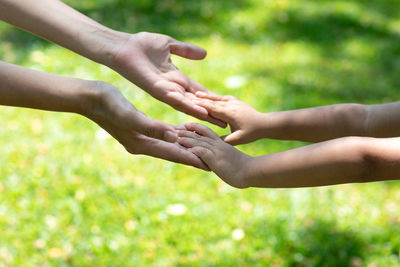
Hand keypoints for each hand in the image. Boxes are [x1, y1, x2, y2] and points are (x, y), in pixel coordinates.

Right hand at [83, 81, 208, 169]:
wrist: (90, 97)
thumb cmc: (108, 104)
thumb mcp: (130, 116)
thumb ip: (152, 127)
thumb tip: (173, 138)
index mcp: (142, 144)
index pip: (173, 154)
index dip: (192, 160)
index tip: (210, 166)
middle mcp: (144, 144)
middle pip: (175, 152)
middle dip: (194, 156)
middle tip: (214, 161)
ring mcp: (143, 137)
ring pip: (171, 143)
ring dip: (188, 146)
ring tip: (205, 149)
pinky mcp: (142, 127)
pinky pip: (165, 133)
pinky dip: (177, 134)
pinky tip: (188, 132)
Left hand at [109, 32, 225, 127]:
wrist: (123, 46)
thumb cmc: (142, 45)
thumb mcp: (170, 45)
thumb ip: (186, 51)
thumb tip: (204, 54)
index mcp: (176, 78)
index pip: (197, 91)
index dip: (210, 99)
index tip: (225, 106)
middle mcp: (173, 88)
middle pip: (195, 102)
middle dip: (210, 112)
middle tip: (226, 122)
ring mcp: (166, 91)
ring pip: (188, 105)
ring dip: (203, 114)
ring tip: (218, 122)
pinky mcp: (158, 90)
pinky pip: (176, 100)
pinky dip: (189, 106)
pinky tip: (201, 112)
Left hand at [177, 123, 251, 187]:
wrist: (251, 172)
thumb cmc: (244, 168)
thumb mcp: (230, 159)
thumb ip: (222, 157)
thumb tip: (218, 161)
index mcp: (221, 144)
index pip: (207, 132)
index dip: (196, 128)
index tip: (186, 125)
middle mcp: (218, 145)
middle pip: (200, 134)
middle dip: (187, 132)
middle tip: (175, 129)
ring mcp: (217, 152)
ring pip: (199, 142)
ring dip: (187, 140)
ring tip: (176, 137)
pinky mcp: (216, 160)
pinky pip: (202, 152)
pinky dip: (194, 150)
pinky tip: (185, 150)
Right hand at [193, 92, 263, 144]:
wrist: (266, 124)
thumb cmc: (252, 133)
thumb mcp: (238, 139)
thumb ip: (224, 140)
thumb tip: (210, 142)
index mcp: (229, 113)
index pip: (212, 108)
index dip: (200, 105)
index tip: (190, 103)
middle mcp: (231, 105)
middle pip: (213, 101)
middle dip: (201, 99)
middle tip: (189, 96)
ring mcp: (235, 102)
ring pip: (218, 98)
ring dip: (207, 96)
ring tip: (197, 93)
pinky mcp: (237, 102)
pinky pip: (224, 98)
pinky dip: (216, 97)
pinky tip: (212, 96)